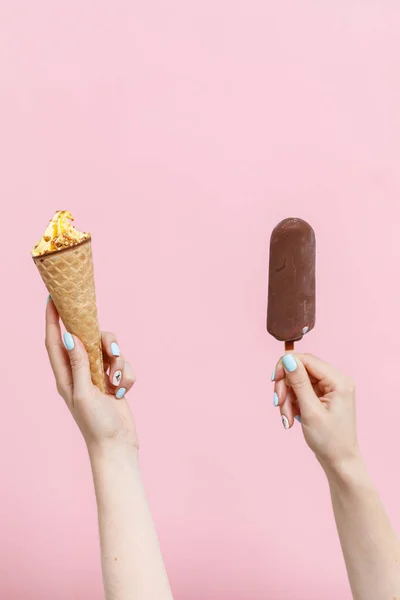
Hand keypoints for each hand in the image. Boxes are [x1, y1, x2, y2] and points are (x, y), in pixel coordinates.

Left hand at [45, 299, 136, 451]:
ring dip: (119, 363)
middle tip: (109, 348)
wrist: (118, 445)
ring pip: (110, 350)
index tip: (53, 298)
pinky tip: (123, 392)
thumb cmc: (96, 424)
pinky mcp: (114, 381)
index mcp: (65, 375)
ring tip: (117, 383)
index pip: (55, 341)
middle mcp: (80, 372)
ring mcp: (98, 376)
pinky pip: (123, 365)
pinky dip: (127, 376)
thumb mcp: (84, 393)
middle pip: (88, 339)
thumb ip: (78, 363)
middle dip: (101, 340)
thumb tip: (69, 336)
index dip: (52, 319)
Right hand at [272, 353, 359, 471]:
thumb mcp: (310, 410)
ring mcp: (330, 389)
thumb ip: (299, 382)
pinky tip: (291, 418)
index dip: (286, 366)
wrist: (339, 462)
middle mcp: (336, 381)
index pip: (307, 360)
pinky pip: (301, 391)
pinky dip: (292, 403)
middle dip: (286, 387)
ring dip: (287, 398)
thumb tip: (288, 358)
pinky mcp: (323, 396)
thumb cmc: (329, 440)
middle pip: (301, 370)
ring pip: (298, 382)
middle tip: (278, 404)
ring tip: (286, 418)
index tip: (273, 381)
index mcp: (339, 381)